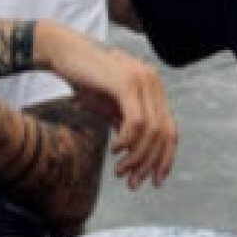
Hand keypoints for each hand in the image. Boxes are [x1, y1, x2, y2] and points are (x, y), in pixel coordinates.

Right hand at [34, 20, 177, 189]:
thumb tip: (136, 153)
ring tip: (119, 170)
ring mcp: (142, 80)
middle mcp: (153, 82)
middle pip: (164, 134)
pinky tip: (114, 149)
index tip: (156, 181)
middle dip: (150, 164)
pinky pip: (136, 122)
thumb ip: (127, 125)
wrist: (66, 53)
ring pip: (151, 132)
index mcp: (154, 88)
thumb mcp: (111, 107)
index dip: (165, 158)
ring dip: (136, 157)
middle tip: (133, 183)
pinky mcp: (126, 82)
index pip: (171, 130)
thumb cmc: (87, 80)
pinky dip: (127, 141)